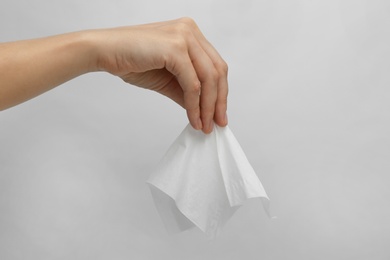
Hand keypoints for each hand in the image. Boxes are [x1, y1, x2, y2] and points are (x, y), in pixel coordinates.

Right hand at [93, 17, 227, 132]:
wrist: (104, 52)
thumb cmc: (131, 60)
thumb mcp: (168, 80)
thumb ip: (188, 92)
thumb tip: (203, 110)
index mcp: (190, 34)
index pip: (215, 66)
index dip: (220, 92)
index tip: (218, 114)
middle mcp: (190, 31)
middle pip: (218, 71)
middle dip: (218, 101)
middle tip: (216, 123)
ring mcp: (184, 37)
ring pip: (209, 78)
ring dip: (208, 106)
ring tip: (204, 125)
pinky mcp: (176, 48)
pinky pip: (193, 84)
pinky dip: (194, 105)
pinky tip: (193, 118)